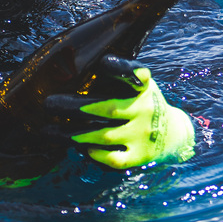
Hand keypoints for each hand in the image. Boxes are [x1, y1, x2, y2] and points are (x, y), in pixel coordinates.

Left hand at [43, 56, 194, 169]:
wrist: (173, 135)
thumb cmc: (142, 104)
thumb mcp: (139, 86)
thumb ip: (118, 76)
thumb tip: (76, 69)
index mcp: (143, 87)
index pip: (134, 74)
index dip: (119, 68)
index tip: (103, 63)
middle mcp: (145, 109)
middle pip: (108, 109)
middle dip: (74, 107)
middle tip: (49, 104)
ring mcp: (144, 134)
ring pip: (104, 136)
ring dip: (74, 134)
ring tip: (51, 131)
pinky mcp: (140, 156)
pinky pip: (111, 158)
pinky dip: (93, 154)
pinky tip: (81, 148)